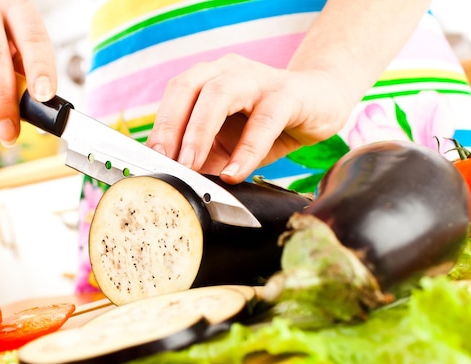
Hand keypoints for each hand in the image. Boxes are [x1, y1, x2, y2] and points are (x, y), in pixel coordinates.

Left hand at [146, 54, 352, 183]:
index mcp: (209, 79)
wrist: (321, 101)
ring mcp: (258, 79)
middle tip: (163, 162)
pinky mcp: (288, 94)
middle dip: (171, 126)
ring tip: (191, 165)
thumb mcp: (229, 144)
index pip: (175, 95)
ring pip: (220, 95)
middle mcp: (228, 72)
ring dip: (199, 132)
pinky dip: (246, 150)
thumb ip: (203, 158)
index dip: (159, 126)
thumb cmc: (268, 122)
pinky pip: (263, 121)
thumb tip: (173, 183)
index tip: (149, 161)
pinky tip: (234, 173)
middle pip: (189, 88)